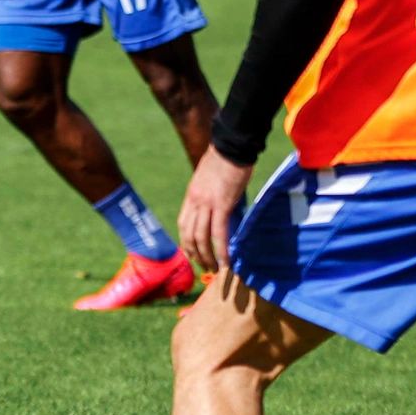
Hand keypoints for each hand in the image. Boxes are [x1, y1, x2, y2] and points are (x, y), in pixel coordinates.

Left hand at [179, 148, 253, 276]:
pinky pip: (219, 233)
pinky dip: (221, 250)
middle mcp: (195, 202)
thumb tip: (221, 210)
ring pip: (202, 238)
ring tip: (215, 269)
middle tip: (205, 267)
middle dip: (196, 254)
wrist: (232, 145)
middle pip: (189, 234)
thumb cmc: (226, 160)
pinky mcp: (222, 204)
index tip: (192, 254)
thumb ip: (211, 197)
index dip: (186, 242)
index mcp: (191, 196)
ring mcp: (207, 203)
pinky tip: (226, 262)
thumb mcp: (211, 181)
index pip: (183, 224)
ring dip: (208, 257)